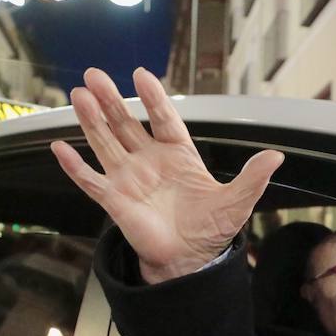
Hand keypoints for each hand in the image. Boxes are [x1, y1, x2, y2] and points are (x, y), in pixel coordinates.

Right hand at [51, 67, 283, 283]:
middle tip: (94, 74)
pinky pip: (90, 181)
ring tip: (78, 96)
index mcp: (178, 154)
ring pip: (106, 143)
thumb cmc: (210, 229)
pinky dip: (75, 166)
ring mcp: (129, 179)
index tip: (141, 75)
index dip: (153, 98)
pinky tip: (60, 147)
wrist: (189, 260)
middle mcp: (149, 161)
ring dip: (91, 120)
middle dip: (111, 100)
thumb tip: (276, 156)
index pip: (163, 119)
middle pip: (126, 124)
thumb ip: (252, 177)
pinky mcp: (114, 201)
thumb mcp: (236, 201)